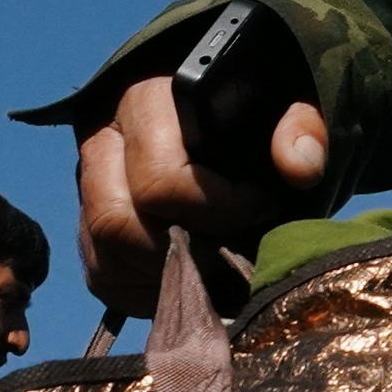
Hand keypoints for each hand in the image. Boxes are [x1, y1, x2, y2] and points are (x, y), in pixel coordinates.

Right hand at [73, 69, 329, 315]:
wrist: (233, 114)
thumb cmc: (259, 108)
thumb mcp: (290, 101)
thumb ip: (303, 124)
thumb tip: (299, 167)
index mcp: (149, 99)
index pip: (162, 179)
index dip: (218, 208)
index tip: (263, 205)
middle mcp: (104, 139)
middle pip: (118, 222)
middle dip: (184, 253)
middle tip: (236, 252)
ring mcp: (89, 184)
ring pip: (105, 253)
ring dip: (165, 276)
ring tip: (220, 267)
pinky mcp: (89, 223)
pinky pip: (103, 276)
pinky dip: (148, 292)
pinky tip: (193, 277)